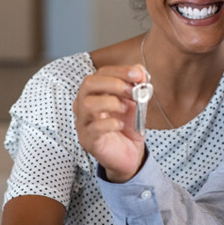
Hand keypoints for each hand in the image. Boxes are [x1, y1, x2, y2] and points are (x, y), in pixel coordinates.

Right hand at [74, 64, 148, 181]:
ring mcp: (84, 123)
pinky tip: (121, 125)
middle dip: (113, 83)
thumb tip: (139, 70)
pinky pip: (94, 128)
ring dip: (111, 102)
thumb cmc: (128, 126)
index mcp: (95, 92)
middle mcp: (84, 105)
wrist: (129, 154)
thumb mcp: (136, 103)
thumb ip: (137, 86)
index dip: (120, 71)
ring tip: (125, 109)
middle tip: (132, 91)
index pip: (101, 73)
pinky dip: (110, 123)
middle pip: (88, 84)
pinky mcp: (88, 140)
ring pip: (87, 104)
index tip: (138, 74)